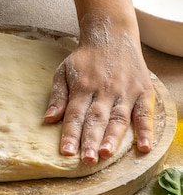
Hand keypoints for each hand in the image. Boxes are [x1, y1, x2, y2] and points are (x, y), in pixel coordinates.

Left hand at [44, 16, 154, 163]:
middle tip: (86, 160)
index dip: (71, 133)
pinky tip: (144, 147)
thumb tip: (48, 119)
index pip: (75, 114)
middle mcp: (104, 89)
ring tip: (105, 154)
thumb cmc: (85, 58)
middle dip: (90, 140)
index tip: (66, 152)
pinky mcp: (142, 91)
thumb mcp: (64, 71)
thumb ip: (58, 96)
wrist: (112, 34)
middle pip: (96, 118)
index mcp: (83, 86)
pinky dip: (145, 130)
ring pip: (118, 118)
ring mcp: (125, 91)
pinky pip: (143, 113)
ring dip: (113, 137)